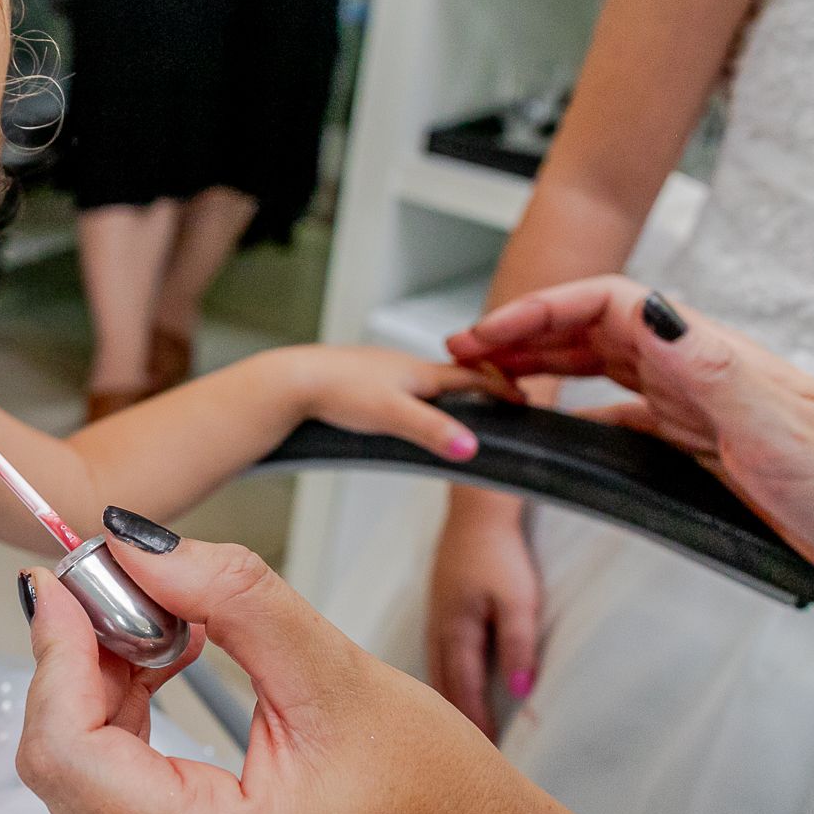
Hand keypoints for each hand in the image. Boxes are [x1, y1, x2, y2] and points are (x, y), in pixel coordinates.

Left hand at [16, 520, 803, 813]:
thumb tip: (136, 545)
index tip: (74, 577)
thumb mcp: (339, 675)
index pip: (68, 754)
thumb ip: (229, 596)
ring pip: (78, 788)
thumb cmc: (447, 812)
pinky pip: (107, 813)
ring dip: (98, 695)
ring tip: (163, 632)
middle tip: (126, 586)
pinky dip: (119, 737)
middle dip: (82, 663)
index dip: (60, 652)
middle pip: (64, 769)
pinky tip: (158, 681)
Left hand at [284, 344, 502, 463]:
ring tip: (460, 405)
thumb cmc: (338, 393)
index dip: (499, 388)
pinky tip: (404, 407)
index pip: (472, 376)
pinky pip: (398, 385)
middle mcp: (401, 365)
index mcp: (418, 371)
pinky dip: (416, 395)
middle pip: (450, 375)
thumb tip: (472, 449)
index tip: (522, 398)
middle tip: (500, 399)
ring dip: (445, 391)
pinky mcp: (358, 378)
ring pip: (422, 379)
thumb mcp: (392, 415)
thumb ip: (432, 431)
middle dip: (477, 386)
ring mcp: (379, 370)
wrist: (290, 382)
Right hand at [427, 497, 540, 739]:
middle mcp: (439, 630)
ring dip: (449, 699)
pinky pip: (438, 655)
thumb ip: (518, 647)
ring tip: (460, 728)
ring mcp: (435, 619)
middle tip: (470, 752)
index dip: (477, 722)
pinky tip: (450, 684)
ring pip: (438, 672)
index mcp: (456, 633)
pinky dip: (445, 678)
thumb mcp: (518, 600)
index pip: (465, 690)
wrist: (475, 512)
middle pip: (445, 686)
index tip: (488, 752)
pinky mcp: (439, 609)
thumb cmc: (498, 552)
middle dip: (458, 719)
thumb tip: (521, 693)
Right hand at [449, 275, 813, 587]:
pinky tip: (561, 433)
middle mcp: (700, 372)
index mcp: (707, 356)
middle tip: (466, 353)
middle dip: (526, 332)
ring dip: (547, 366)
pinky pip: (626, 421)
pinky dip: (580, 418)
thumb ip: (708, 367)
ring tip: (495, 379)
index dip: (542, 310)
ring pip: (605, 371)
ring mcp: (702, 409)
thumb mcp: (775, 426)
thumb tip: (646, 308)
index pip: (609, 305)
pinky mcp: (706, 449)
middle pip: (595, 330)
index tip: (488, 333)